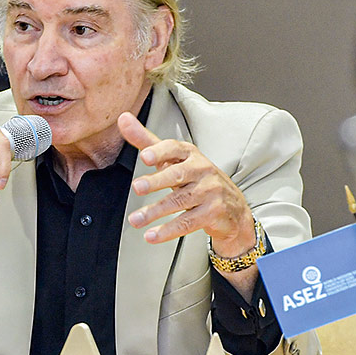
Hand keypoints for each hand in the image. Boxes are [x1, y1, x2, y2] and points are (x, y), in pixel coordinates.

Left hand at [117, 112, 254, 250]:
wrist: (232, 206)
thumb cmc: (195, 178)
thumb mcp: (172, 158)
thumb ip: (147, 141)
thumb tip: (123, 119)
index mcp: (190, 154)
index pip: (174, 149)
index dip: (160, 152)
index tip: (145, 156)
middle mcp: (202, 170)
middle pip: (177, 175)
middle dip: (157, 181)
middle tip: (138, 187)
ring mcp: (210, 192)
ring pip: (180, 201)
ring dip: (155, 211)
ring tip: (135, 220)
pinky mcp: (213, 213)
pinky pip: (188, 222)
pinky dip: (168, 230)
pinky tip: (152, 235)